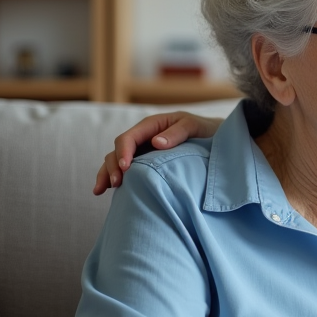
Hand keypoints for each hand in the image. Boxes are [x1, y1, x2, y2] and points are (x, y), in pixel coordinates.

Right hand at [92, 112, 220, 194]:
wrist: (215, 138)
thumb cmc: (205, 130)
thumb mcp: (194, 126)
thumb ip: (178, 132)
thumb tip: (156, 142)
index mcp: (151, 125)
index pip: (129, 138)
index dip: (123, 152)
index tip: (125, 168)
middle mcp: (143, 137)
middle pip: (117, 150)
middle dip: (112, 166)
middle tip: (117, 183)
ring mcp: (142, 151)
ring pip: (115, 160)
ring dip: (107, 174)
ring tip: (101, 190)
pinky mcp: (144, 163)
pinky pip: (124, 169)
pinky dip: (112, 178)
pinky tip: (103, 191)